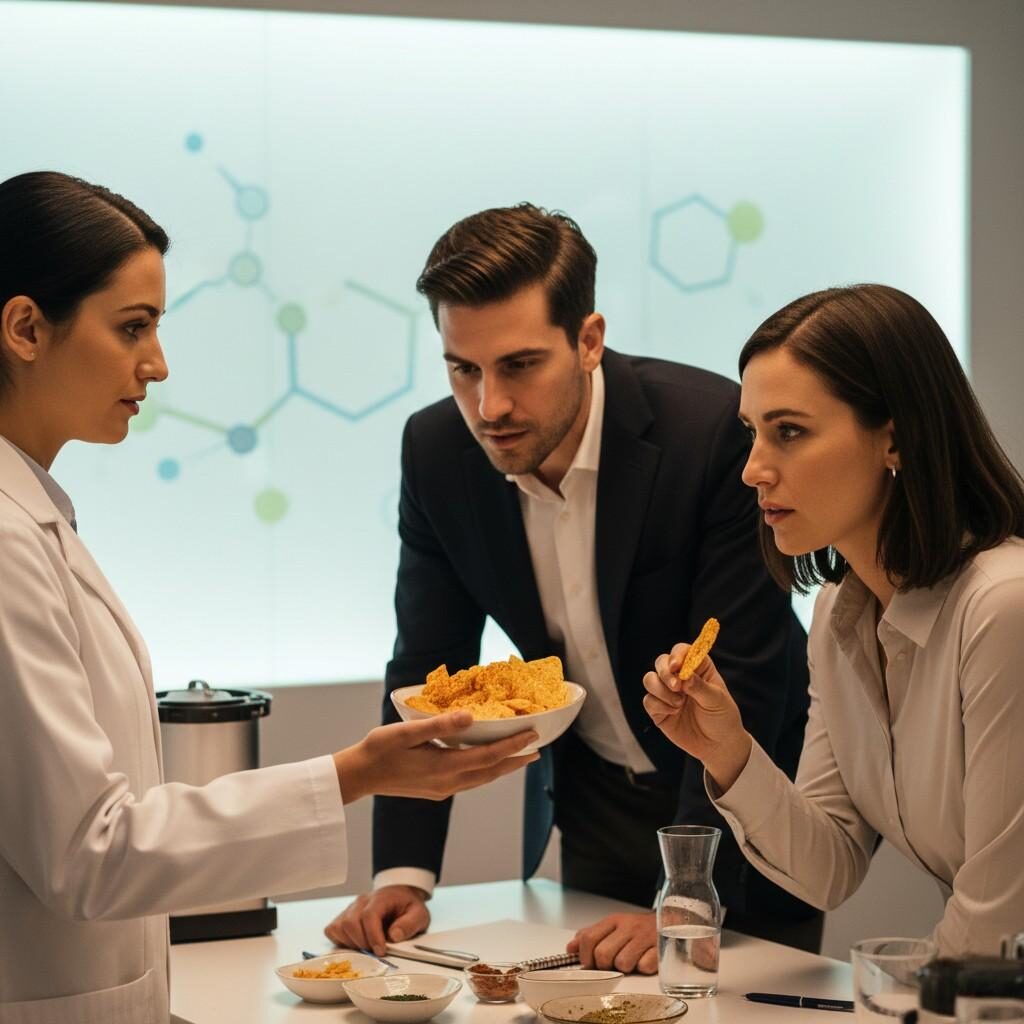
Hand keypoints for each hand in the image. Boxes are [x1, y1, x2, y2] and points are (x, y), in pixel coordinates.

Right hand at [324, 885, 429, 955]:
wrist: (399, 896)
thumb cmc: (407, 907)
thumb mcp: (419, 914)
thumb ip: (410, 924)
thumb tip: (394, 936)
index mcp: (380, 898)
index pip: (369, 915)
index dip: (373, 936)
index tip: (381, 951)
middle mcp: (362, 901)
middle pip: (350, 922)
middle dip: (362, 942)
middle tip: (375, 951)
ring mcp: (350, 908)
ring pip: (339, 927)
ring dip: (352, 943)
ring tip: (367, 948)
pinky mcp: (343, 917)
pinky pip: (332, 929)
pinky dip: (340, 941)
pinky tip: (355, 944)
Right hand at [333, 710, 538, 802]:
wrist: (359, 776)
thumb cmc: (379, 749)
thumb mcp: (407, 732)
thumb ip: (439, 725)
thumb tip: (469, 717)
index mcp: (444, 767)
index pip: (489, 757)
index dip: (513, 746)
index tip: (533, 735)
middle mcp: (448, 783)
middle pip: (491, 772)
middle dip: (515, 760)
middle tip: (536, 749)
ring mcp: (442, 789)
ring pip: (481, 779)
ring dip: (502, 767)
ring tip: (518, 755)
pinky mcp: (436, 790)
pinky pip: (470, 780)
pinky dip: (485, 770)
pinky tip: (486, 762)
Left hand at [566, 912, 657, 973]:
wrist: (671, 920)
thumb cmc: (638, 928)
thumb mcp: (613, 927)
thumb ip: (590, 935)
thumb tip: (570, 948)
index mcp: (614, 921)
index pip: (589, 938)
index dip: (585, 956)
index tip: (588, 963)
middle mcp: (628, 927)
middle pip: (603, 954)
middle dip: (605, 965)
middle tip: (612, 964)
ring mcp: (644, 937)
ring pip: (622, 963)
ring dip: (625, 968)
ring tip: (630, 961)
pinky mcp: (660, 949)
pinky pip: (644, 966)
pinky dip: (642, 968)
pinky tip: (644, 960)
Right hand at [642, 645, 751, 791]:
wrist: (718, 746)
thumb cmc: (722, 718)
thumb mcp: (716, 700)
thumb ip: (699, 686)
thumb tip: (684, 676)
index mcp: (697, 669)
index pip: (682, 651)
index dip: (677, 655)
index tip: (677, 667)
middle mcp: (680, 677)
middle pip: (661, 662)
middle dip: (665, 672)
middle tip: (676, 687)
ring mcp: (667, 693)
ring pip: (649, 679)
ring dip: (661, 690)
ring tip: (679, 704)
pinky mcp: (658, 709)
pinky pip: (648, 700)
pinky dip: (659, 705)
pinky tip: (674, 713)